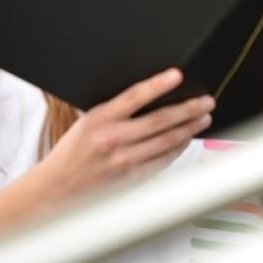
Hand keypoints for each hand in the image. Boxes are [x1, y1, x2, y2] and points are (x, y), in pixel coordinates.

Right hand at [29, 68, 212, 201]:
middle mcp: (112, 139)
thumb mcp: (87, 123)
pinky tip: (186, 140)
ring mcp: (123, 160)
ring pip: (167, 141)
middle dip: (188, 109)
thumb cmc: (73, 153)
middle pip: (160, 120)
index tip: (177, 75)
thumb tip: (152, 99)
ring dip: (189, 128)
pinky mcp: (131, 178)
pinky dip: (178, 149)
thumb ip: (116, 113)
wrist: (56, 188)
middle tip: (207, 101)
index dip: (158, 84)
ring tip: (203, 118)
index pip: (134, 96)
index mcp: (99, 119)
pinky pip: (162, 161)